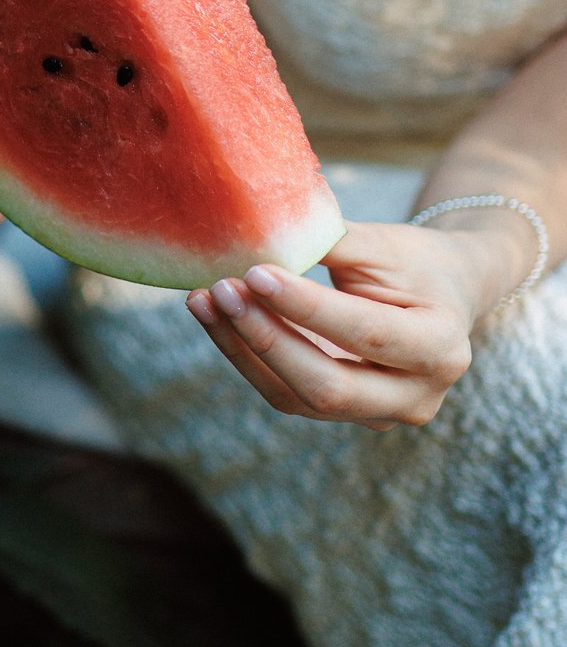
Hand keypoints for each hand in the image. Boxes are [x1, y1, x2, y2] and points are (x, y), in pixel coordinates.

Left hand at [184, 213, 527, 428]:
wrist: (443, 294)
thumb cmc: (415, 262)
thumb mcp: (385, 245)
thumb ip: (331, 243)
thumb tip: (261, 231)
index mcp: (442, 347)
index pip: (366, 333)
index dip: (307, 307)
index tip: (255, 272)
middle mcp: (415, 396)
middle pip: (328, 385)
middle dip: (266, 339)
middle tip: (220, 290)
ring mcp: (376, 414)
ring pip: (295, 396)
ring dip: (242, 348)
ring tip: (204, 300)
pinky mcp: (341, 414)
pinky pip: (283, 392)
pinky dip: (244, 355)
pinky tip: (215, 317)